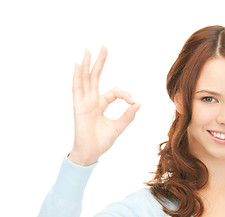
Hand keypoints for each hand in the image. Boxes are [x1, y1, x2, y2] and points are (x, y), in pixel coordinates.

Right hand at [69, 46, 140, 165]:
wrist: (91, 154)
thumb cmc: (102, 141)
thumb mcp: (119, 126)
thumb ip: (128, 115)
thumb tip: (140, 103)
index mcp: (100, 104)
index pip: (114, 92)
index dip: (125, 94)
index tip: (133, 101)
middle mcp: (91, 100)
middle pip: (95, 77)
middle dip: (100, 62)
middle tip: (104, 46)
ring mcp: (83, 103)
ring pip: (85, 79)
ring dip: (86, 65)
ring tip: (87, 50)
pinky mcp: (78, 107)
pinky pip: (76, 89)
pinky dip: (77, 77)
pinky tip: (77, 65)